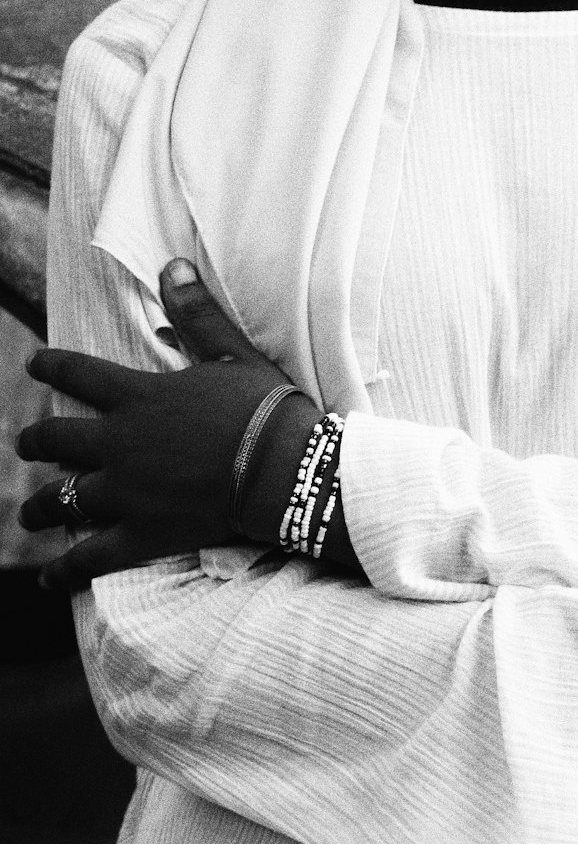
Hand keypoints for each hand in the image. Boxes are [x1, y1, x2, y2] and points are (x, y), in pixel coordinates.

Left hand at [17, 260, 322, 588]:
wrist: (285, 470)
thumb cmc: (266, 409)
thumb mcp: (233, 353)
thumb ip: (197, 313)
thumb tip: (172, 264)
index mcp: (137, 397)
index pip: (77, 374)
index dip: (50, 366)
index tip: (35, 364)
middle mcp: (119, 444)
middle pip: (55, 441)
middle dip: (34, 442)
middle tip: (26, 444)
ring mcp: (126, 493)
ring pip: (63, 500)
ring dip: (41, 506)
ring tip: (31, 513)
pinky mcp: (142, 534)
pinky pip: (92, 557)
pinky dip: (66, 571)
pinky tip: (51, 579)